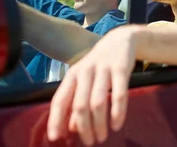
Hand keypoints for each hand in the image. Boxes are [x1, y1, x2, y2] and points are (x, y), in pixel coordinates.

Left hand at [47, 26, 137, 145]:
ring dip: (99, 123)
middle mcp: (85, 71)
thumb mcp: (85, 81)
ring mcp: (103, 69)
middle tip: (89, 141)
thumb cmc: (99, 66)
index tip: (55, 137)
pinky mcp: (121, 69)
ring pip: (98, 102)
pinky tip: (116, 125)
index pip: (60, 99)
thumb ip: (77, 102)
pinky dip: (118, 112)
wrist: (121, 40)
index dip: (56, 119)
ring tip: (102, 137)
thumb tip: (72, 128)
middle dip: (83, 127)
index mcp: (73, 75)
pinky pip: (119, 94)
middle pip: (80, 104)